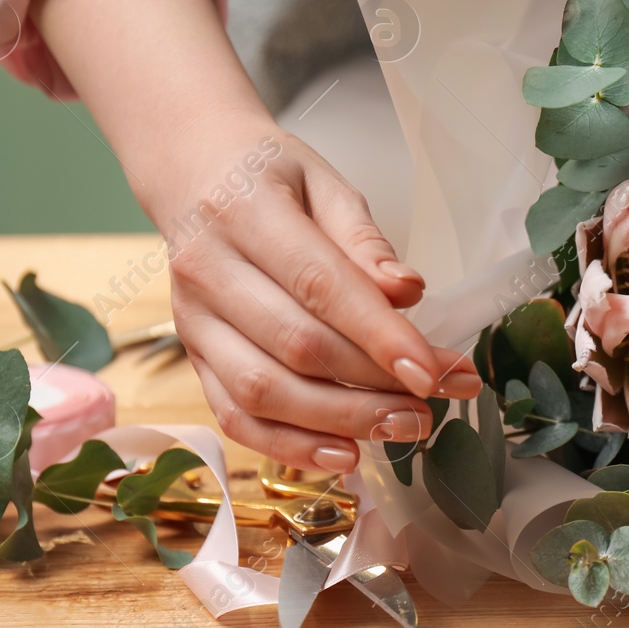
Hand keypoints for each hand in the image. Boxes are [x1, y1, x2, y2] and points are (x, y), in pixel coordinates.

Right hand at [31, 0, 481, 472]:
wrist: (192, 172)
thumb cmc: (270, 177)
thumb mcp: (326, 183)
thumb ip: (365, 241)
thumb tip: (407, 293)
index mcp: (243, 213)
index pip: (318, 285)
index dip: (378, 335)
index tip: (434, 370)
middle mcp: (206, 271)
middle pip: (295, 346)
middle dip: (372, 384)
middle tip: (437, 399)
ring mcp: (192, 321)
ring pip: (262, 392)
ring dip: (340, 421)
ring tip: (405, 426)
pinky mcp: (193, 357)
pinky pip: (234, 417)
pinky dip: (290, 446)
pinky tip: (345, 455)